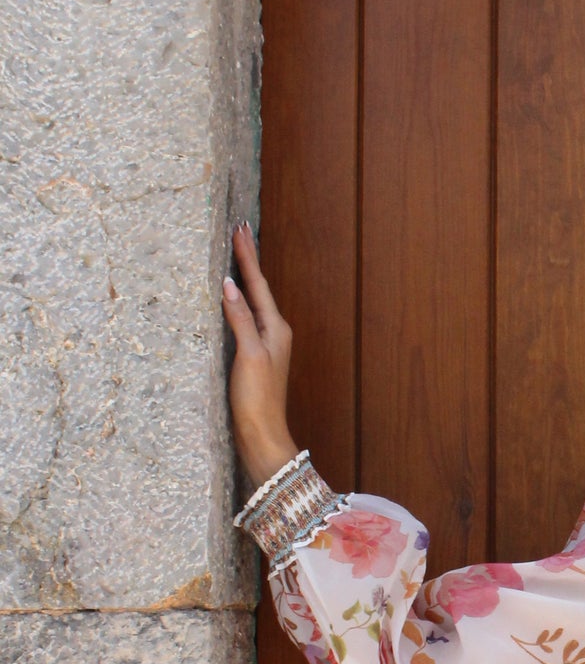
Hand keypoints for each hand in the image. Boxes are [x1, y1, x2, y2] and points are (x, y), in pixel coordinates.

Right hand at [223, 221, 299, 483]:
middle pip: (258, 288)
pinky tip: (229, 301)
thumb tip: (229, 285)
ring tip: (235, 256)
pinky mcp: (254, 358)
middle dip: (247, 260)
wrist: (261, 436)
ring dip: (243, 279)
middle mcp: (274, 333)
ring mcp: (265, 346)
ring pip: (252, 302)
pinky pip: (245, 319)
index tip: (240, 228)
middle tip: (240, 231)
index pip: (258, 283)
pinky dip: (236, 303)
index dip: (247, 255)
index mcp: (276, 328)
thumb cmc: (257, 399)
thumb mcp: (249, 354)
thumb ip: (240, 318)